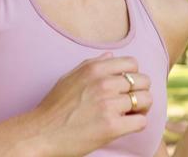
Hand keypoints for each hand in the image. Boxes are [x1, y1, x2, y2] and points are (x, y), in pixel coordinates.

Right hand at [30, 53, 152, 155]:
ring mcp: (109, 105)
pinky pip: (141, 121)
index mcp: (94, 69)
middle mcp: (104, 83)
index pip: (132, 63)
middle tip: (132, 102)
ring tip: (130, 114)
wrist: (41, 132)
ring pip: (146, 100)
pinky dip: (138, 124)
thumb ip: (92, 63)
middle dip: (141, 91)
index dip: (133, 75)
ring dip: (141, 108)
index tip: (126, 86)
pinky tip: (126, 126)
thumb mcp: (69, 77)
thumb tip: (111, 55)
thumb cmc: (54, 106)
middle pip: (143, 81)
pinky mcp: (112, 127)